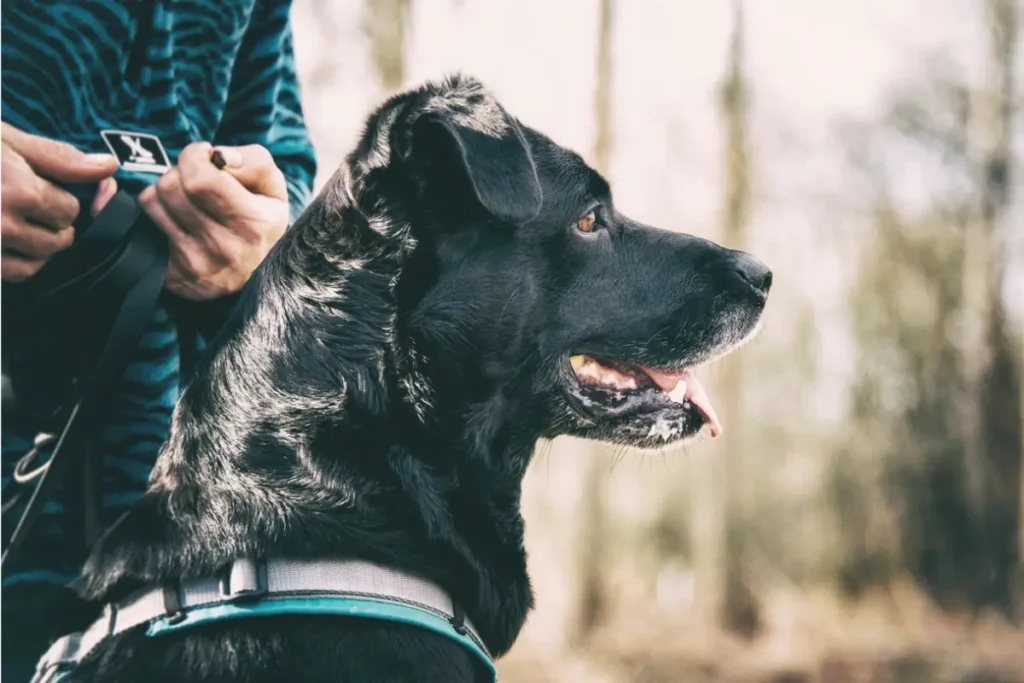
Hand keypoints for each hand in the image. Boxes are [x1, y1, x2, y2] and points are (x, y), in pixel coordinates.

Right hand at [1, 122, 118, 281]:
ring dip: (36, 245)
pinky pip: (13, 274)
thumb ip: (58, 157)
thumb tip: (107, 166)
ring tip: (15, 221)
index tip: (39, 187)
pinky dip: (16, 262)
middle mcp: (3, 226)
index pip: (70, 209)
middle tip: (25, 203)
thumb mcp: (3, 140)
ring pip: (38, 261)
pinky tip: (4, 241)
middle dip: (50, 222)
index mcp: (19, 192)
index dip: (58, 197)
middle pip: (58, 238)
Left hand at [140, 142, 288, 300]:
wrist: (261, 279)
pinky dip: (157, 214)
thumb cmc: (263, 224)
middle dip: (179, 171)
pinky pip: (144, 227)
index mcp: (251, 223)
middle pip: (170, 186)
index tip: (205, 158)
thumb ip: (254, 162)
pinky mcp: (174, 275)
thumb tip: (219, 156)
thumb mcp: (274, 190)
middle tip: (195, 179)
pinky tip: (178, 219)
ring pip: (152, 201)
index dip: (195, 156)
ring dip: (165, 191)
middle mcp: (223, 247)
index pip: (200, 177)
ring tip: (186, 198)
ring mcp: (196, 263)